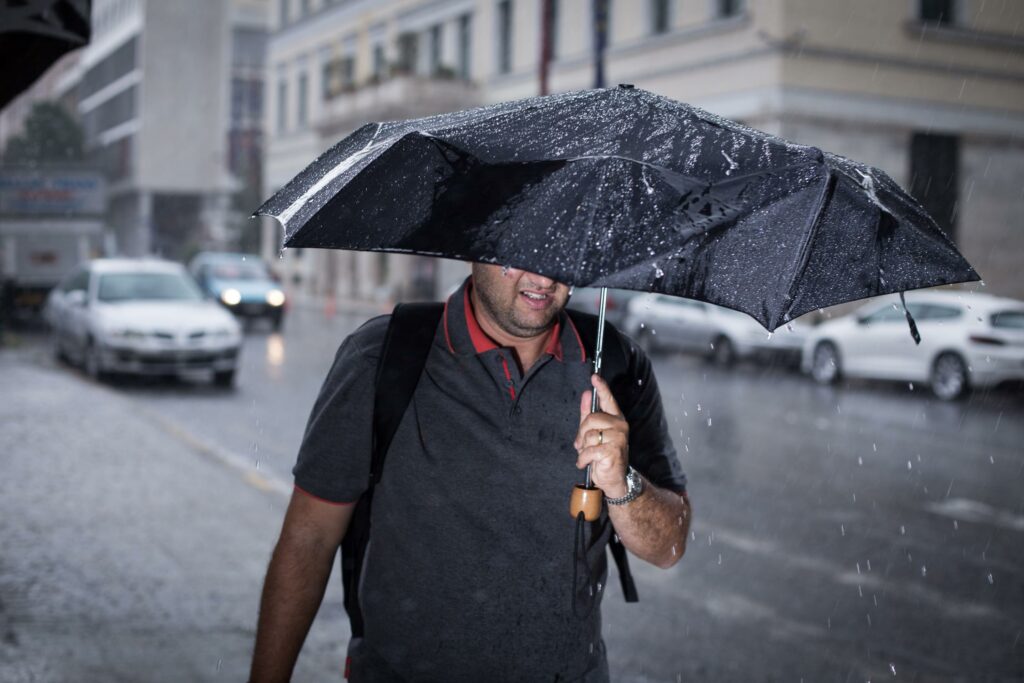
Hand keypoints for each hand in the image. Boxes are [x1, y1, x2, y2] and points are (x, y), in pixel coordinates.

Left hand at [574, 374, 628, 498]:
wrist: (613, 478)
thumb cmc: (603, 454)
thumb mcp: (593, 433)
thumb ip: (589, 414)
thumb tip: (587, 393)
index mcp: (615, 418)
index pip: (608, 400)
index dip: (601, 388)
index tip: (594, 377)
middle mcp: (620, 425)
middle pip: (591, 419)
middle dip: (581, 433)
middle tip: (581, 445)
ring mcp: (619, 437)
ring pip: (589, 435)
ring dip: (583, 448)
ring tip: (587, 455)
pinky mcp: (614, 450)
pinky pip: (589, 450)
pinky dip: (583, 459)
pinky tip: (586, 463)